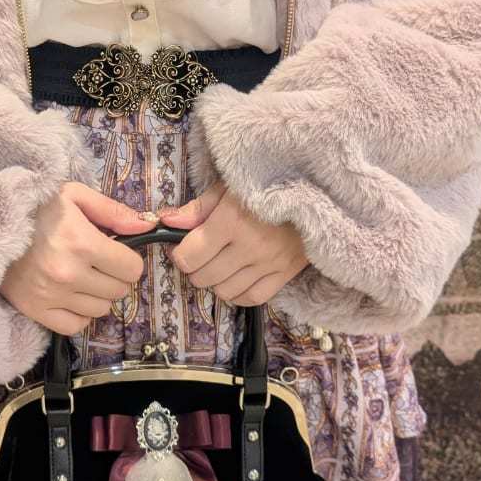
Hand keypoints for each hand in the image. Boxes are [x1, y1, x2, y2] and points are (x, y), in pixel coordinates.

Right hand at [0, 182, 155, 334]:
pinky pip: (75, 326)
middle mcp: (69, 274)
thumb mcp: (75, 195)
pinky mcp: (36, 311)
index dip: (128, 260)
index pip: (131, 269)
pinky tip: (72, 296)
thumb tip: (147, 227)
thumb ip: (113, 211)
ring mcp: (52, 296)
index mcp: (82, 243)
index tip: (117, 253)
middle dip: (114, 277)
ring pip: (100, 310)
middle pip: (118, 291)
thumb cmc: (36, 207)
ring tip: (82, 277)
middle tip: (98, 263)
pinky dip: (79, 314)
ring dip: (98, 295)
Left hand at [160, 181, 308, 305]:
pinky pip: (252, 298)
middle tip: (199, 255)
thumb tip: (166, 222)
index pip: (190, 256)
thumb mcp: (229, 187)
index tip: (183, 247)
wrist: (314, 190)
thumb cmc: (266, 182)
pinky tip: (235, 279)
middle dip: (194, 268)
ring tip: (218, 265)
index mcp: (231, 221)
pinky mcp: (285, 273)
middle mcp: (249, 247)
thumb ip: (198, 208)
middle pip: (204, 277)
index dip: (180, 254)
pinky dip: (238, 294)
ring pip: (225, 291)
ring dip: (215, 282)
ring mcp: (269, 263)